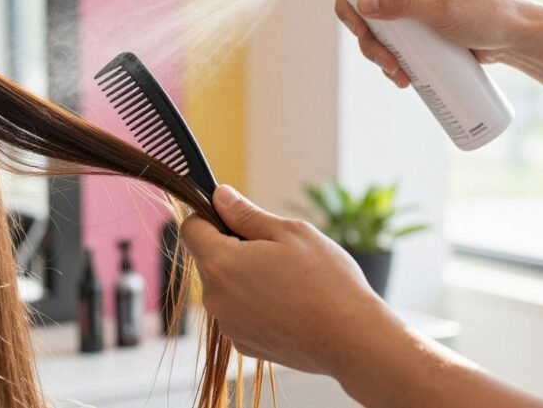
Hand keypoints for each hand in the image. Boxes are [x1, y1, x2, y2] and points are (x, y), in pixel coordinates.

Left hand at [180, 185, 388, 375]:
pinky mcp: (244, 345)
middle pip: (209, 260)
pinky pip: (240, 313)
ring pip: (226, 287)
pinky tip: (289, 305)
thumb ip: (246, 214)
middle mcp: (215, 299)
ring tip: (288, 281)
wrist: (352, 339)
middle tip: (276, 251)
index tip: (235, 218)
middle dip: (233, 249)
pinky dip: (256, 305)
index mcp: (221, 264)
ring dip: (246, 278)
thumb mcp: (290, 232)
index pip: (190, 229)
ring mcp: (229, 326)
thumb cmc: (326, 281)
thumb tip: (220, 196)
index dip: (210, 217)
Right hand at [315, 0, 531, 86]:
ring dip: (374, 47)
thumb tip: (362, 3)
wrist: (513, 39)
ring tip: (397, 70)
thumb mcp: (444, 8)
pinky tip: (402, 76)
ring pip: (369, 18)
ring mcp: (407, 0)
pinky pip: (385, 38)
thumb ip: (403, 3)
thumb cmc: (488, 13)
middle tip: (368, 40)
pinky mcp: (412, 25)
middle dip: (355, 17)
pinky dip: (387, 58)